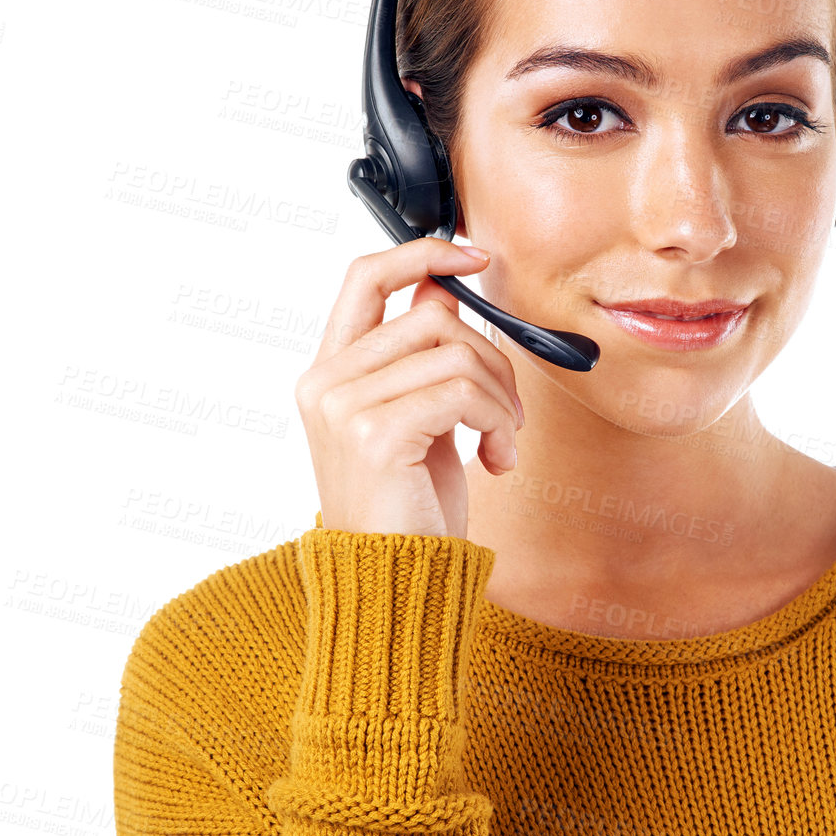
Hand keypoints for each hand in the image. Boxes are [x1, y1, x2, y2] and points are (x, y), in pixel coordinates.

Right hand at [295, 237, 523, 538]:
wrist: (394, 583)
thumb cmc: (408, 508)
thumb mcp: (416, 419)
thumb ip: (418, 358)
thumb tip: (446, 290)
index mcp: (328, 373)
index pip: (364, 277)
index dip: (422, 253)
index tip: (476, 255)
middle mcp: (325, 383)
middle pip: (433, 317)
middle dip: (492, 359)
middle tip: (509, 411)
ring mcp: (344, 407)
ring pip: (457, 353)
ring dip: (502, 399)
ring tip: (502, 442)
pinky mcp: (375, 434)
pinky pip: (465, 393)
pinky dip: (499, 422)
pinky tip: (496, 459)